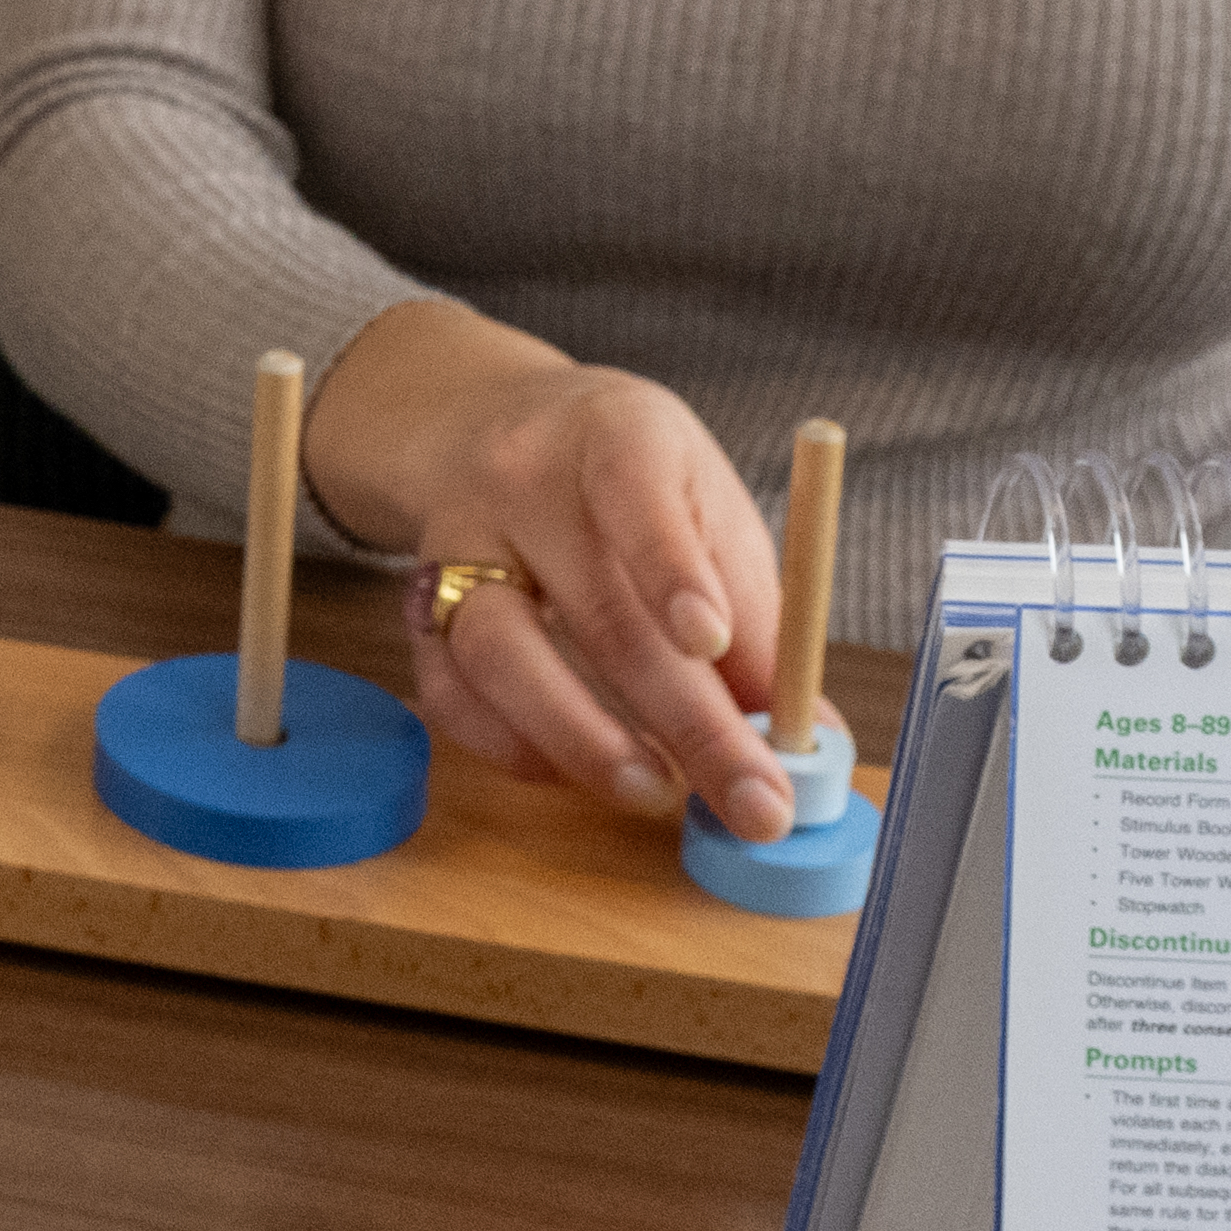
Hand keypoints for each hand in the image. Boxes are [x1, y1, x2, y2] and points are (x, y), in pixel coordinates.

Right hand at [305, 301, 795, 831]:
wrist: (497, 426)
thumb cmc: (633, 481)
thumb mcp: (707, 507)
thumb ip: (759, 618)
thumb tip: (812, 740)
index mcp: (614, 434)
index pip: (634, 493)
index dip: (671, 569)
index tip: (713, 643)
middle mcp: (520, 481)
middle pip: (597, 608)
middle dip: (689, 721)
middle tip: (754, 803)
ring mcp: (456, 544)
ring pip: (499, 652)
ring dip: (584, 740)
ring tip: (657, 790)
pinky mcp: (418, 606)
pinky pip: (449, 692)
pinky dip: (514, 747)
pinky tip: (576, 772)